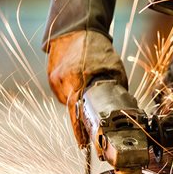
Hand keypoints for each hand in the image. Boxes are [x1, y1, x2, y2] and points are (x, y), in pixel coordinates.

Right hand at [47, 30, 127, 146]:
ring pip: (67, 101)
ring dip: (77, 101)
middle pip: (72, 110)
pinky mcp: (51, 76)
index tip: (83, 143)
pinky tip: (78, 82)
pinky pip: (62, 92)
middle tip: (91, 114)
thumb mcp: (114, 68)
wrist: (77, 29)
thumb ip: (115, 88)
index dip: (79, 132)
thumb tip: (121, 108)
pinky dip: (71, 91)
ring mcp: (55, 79)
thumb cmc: (96, 47)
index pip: (76, 114)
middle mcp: (63, 81)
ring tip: (86, 87)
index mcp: (78, 80)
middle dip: (82, 114)